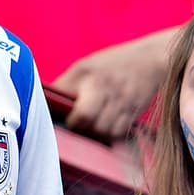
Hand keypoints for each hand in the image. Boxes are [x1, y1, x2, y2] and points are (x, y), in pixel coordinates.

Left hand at [52, 31, 171, 139]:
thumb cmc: (110, 64)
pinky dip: (109, 134)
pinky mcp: (134, 114)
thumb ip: (64, 85)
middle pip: (88, 121)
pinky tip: (105, 126)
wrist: (151, 59)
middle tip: (76, 124)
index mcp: (88, 75)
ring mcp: (122, 103)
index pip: (73, 106)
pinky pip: (118, 134)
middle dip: (80, 127)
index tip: (64, 117)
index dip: (68, 118)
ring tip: (91, 126)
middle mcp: (106, 89)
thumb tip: (43, 104)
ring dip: (95, 133)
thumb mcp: (83, 67)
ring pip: (103, 131)